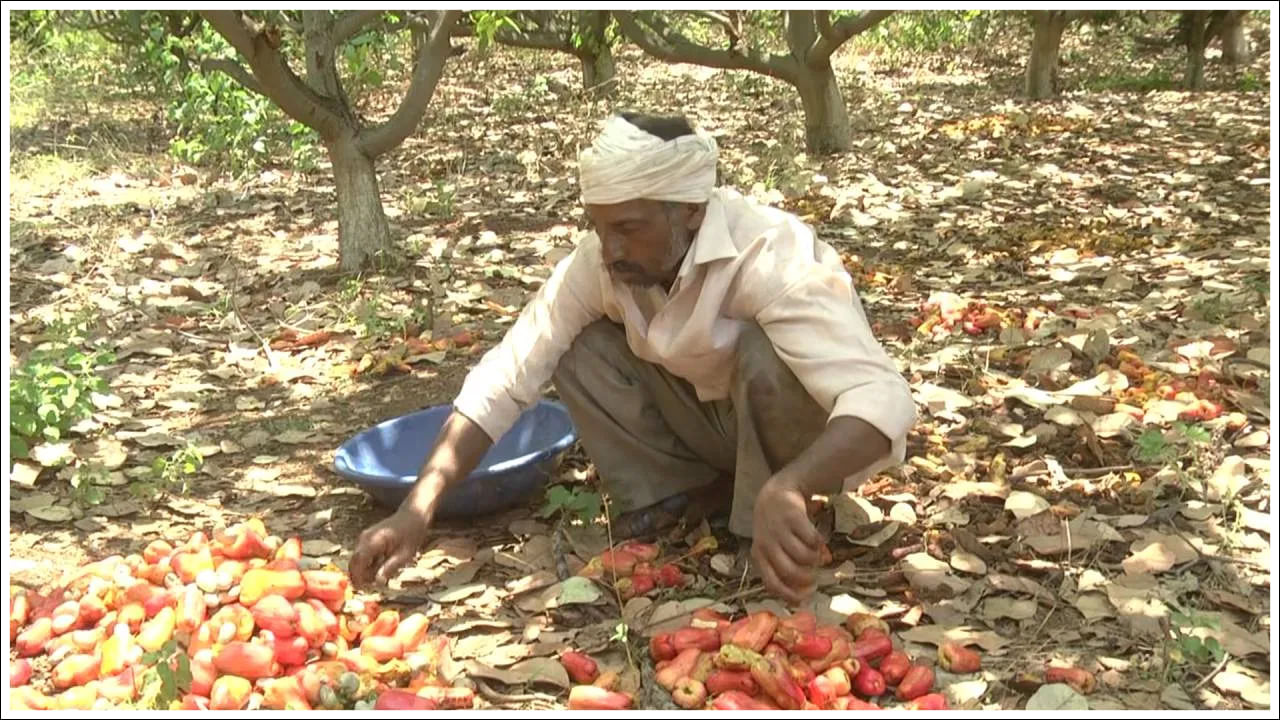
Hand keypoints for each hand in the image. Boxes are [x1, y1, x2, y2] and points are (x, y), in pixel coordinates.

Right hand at [349, 508, 429, 588]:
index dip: (357, 577)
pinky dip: (369, 566)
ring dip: (366, 572)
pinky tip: (383, 566)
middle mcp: (364, 538)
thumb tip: (377, 582)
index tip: (363, 590)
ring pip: (358, 562)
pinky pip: (363, 557)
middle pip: (354, 563)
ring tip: (384, 573)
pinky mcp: (366, 541)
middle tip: (375, 586)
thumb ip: (390, 567)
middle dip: (361, 577)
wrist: (413, 515)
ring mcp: (364, 539)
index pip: (358, 562)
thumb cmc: (412, 533)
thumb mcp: (405, 554)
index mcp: (373, 540)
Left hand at [750, 475, 822, 605]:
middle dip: (807, 579)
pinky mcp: (793, 517)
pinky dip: (819, 543)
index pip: (773, 583)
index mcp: (759, 555)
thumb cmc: (775, 530)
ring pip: (804, 556)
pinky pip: (813, 539)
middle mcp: (766, 544)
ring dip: (815, 559)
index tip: (807, 596)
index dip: (791, 594)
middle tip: (814, 577)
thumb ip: (784, 568)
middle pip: (790, 572)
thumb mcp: (772, 548)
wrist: (776, 494)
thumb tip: (804, 596)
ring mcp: (779, 530)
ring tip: (815, 554)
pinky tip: (817, 540)